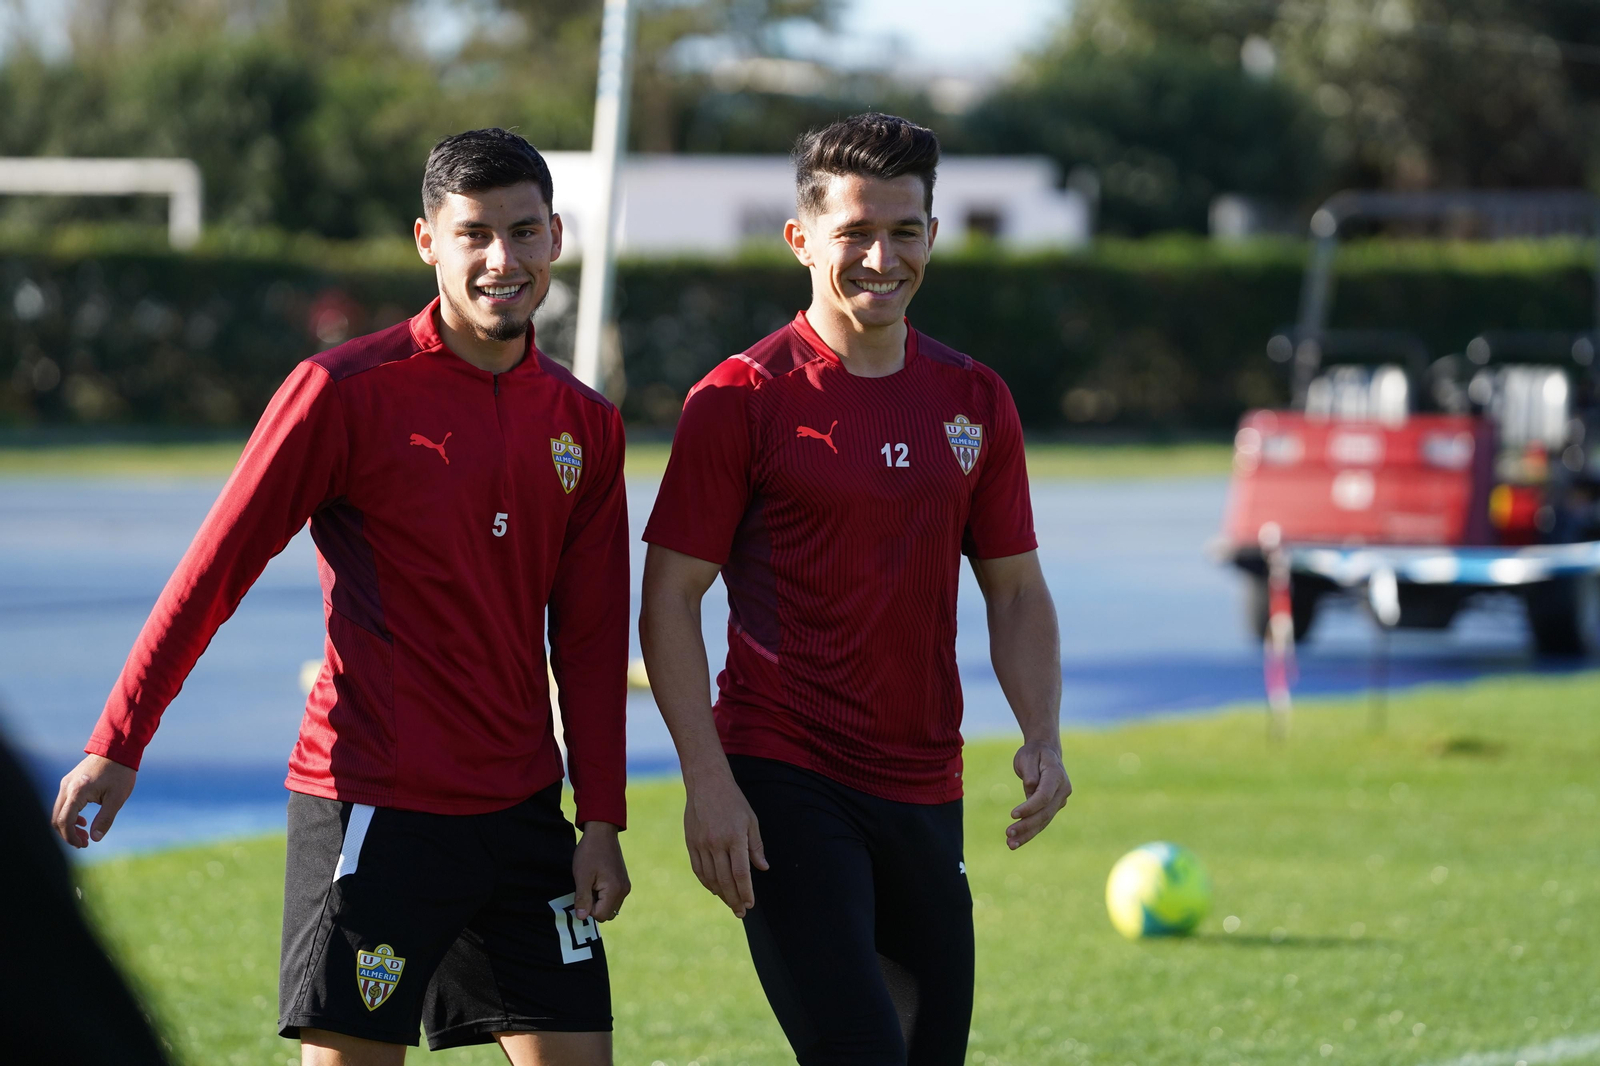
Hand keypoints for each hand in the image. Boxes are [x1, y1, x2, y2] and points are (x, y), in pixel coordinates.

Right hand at [52, 754, 136, 847]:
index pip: (65, 821)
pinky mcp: (69, 781)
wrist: (118, 747)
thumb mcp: (117, 798)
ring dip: (69, 825)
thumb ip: (105, 819)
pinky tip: (84, 820)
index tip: (84, 845)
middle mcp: (66, 787)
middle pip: (57, 818)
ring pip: (58, 811)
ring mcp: (66, 783)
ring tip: (85, 834)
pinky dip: (69, 815)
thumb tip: (95, 839)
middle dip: (68, 834)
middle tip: (84, 843)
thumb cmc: (120, 772)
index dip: (70, 837)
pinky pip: (63, 803)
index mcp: (78, 791)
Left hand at [572, 822, 629, 921]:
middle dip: (594, 907)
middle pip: (607, 914)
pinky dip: (604, 895)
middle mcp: (624, 891)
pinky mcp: (624, 882)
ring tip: (592, 883)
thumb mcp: (582, 876)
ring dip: (599, 901)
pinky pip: (613, 899)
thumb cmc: (590, 852)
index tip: (583, 891)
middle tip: (587, 888)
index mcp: (615, 890)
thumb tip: (581, 918)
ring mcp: (625, 886)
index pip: (600, 916)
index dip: (588, 908)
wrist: (602, 832)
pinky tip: (597, 881)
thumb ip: (582, 899)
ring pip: (610, 907)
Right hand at [683, 768, 767, 917]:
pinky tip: (714, 889)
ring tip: (730, 903)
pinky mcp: (691, 842)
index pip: (741, 873)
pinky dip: (706, 882)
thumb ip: (755, 846)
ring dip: (721, 894)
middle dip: (734, 899)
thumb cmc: (733, 801)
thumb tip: (763, 868)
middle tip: (741, 912)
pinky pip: (698, 869)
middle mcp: (716, 843)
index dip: (746, 892)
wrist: (706, 783)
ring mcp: (701, 844)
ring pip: (710, 878)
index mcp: (734, 837)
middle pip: (725, 880)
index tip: (750, 904)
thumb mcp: (751, 820)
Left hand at [1007, 741, 1070, 849]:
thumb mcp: (1027, 755)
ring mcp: (1060, 800)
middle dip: (1026, 825)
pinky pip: (1042, 822)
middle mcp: (1062, 790)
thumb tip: (1030, 788)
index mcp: (1056, 775)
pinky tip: (1015, 842)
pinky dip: (1029, 832)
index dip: (1029, 807)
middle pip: (1044, 812)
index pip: (1044, 796)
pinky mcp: (1053, 807)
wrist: (1046, 752)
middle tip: (1008, 834)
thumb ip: (1029, 772)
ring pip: (1044, 821)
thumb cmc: (1034, 753)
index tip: (1012, 814)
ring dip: (1027, 834)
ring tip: (1010, 844)